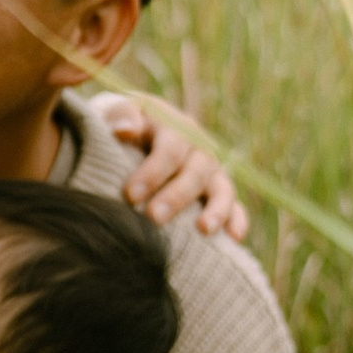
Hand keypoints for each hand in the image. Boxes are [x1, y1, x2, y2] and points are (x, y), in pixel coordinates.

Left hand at [107, 97, 247, 239]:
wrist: (129, 137)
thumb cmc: (119, 129)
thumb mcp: (116, 114)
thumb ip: (120, 116)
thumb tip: (125, 129)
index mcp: (174, 127)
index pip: (169, 149)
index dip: (152, 172)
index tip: (130, 195)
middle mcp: (198, 148)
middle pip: (195, 172)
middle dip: (175, 196)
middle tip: (153, 217)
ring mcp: (211, 171)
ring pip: (222, 189)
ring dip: (215, 210)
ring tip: (203, 229)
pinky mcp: (218, 192)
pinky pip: (234, 207)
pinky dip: (237, 220)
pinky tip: (234, 238)